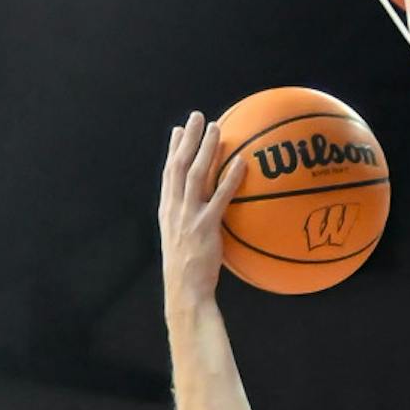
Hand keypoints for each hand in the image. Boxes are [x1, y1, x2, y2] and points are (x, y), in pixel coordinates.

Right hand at [159, 114, 243, 308]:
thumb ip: (188, 223)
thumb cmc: (187, 274)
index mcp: (167, 211)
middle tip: (197, 117)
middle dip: (187, 138)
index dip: (173, 150)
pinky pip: (220, 197)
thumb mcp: (180, 243)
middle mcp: (175, 209)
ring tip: (216, 128)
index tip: (178, 130)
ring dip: (206, 148)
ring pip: (196, 174)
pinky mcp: (206, 227)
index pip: (168, 173)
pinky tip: (241, 162)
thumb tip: (201, 212)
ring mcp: (189, 216)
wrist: (185, 293)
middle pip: (179, 165)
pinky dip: (230, 178)